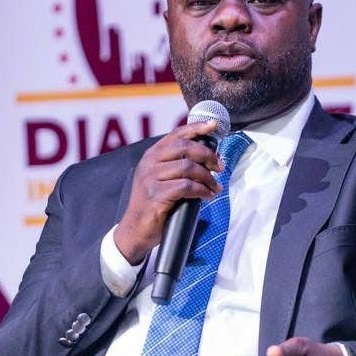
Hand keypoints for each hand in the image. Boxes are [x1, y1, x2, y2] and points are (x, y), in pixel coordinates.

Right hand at [114, 121, 223, 264]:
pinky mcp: (156, 195)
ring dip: (207, 177)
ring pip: (188, 167)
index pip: (176, 134)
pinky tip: (207, 196)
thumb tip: (206, 158)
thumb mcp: (160, 179)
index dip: (196, 127)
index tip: (214, 125)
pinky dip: (201, 191)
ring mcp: (151, 178)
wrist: (135, 230)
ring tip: (214, 187)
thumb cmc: (153, 205)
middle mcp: (149, 163)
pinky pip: (186, 186)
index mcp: (151, 155)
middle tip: (219, 167)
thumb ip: (175, 166)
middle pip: (185, 147)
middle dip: (207, 156)